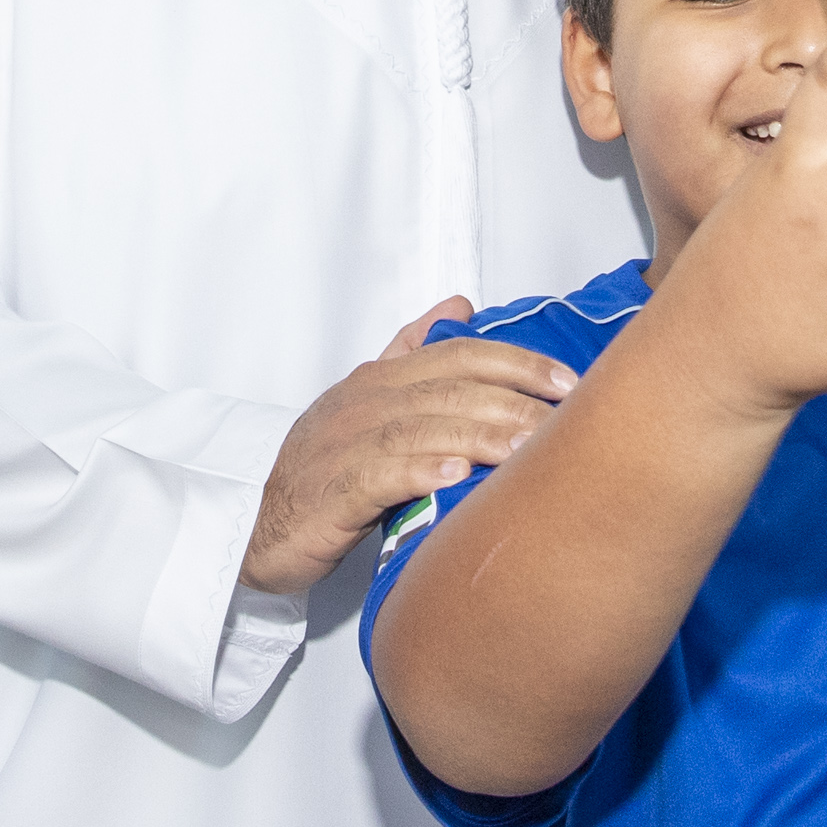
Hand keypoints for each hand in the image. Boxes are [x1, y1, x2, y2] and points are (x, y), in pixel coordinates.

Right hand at [241, 299, 570, 594]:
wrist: (259, 523)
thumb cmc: (323, 466)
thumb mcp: (367, 400)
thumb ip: (412, 351)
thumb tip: (460, 303)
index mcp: (379, 379)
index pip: (457, 354)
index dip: (516, 363)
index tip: (567, 382)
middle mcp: (364, 404)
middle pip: (450, 389)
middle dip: (514, 401)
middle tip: (565, 420)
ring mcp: (346, 446)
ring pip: (423, 428)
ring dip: (481, 436)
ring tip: (527, 449)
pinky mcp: (333, 493)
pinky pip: (381, 476)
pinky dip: (419, 470)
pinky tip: (456, 474)